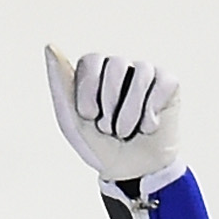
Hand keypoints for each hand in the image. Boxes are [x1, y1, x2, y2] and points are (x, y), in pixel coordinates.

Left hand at [45, 46, 183, 187]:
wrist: (130, 172)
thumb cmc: (98, 144)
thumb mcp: (72, 119)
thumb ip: (60, 83)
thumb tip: (49, 46)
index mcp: (93, 72)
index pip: (91, 60)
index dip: (89, 89)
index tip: (89, 116)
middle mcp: (120, 67)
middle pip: (116, 64)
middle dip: (110, 103)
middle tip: (108, 128)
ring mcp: (145, 73)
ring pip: (142, 72)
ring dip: (130, 112)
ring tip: (125, 131)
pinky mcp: (169, 84)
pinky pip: (163, 82)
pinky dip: (152, 111)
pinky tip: (148, 127)